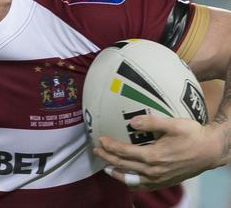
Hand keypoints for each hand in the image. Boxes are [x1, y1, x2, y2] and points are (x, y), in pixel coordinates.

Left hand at [93, 114, 223, 189]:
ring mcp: (159, 179)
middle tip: (96, 151)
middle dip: (107, 158)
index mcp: (154, 156)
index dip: (110, 146)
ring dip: (116, 172)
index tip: (100, 139)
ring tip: (106, 167)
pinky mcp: (164, 183)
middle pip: (124, 165)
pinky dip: (131, 183)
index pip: (124, 152)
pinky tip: (126, 178)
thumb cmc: (193, 135)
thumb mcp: (173, 124)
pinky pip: (143, 186)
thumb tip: (132, 122)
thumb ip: (151, 122)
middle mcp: (154, 170)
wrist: (210, 151)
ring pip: (131, 179)